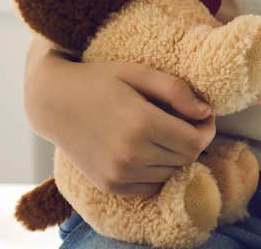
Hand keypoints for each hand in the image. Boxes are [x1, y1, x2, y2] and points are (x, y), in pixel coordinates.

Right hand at [26, 50, 216, 197]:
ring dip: (175, 157)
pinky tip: (149, 150)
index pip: (195, 142)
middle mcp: (130, 155)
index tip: (203, 116)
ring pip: (170, 175)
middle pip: (186, 160)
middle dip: (193, 141)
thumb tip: (206, 113)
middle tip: (186, 122)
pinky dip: (157, 172)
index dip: (206, 130)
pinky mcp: (110, 186)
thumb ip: (176, 90)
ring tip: (164, 133)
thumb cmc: (99, 81)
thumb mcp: (138, 72)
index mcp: (141, 124)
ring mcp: (118, 174)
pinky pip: (150, 187)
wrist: (54, 102)